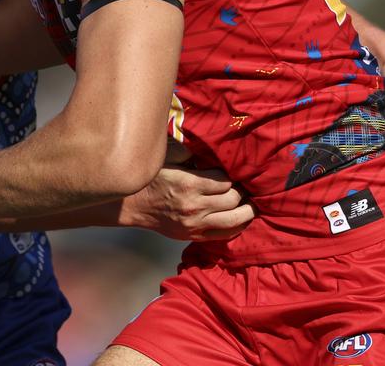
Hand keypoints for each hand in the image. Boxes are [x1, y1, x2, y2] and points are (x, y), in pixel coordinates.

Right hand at [120, 165, 254, 240]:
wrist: (135, 206)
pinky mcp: (194, 235)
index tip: (232, 174)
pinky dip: (237, 226)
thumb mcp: (168, 160)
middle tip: (243, 187)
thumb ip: (189, 154)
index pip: (225, 180)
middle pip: (233, 199)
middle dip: (241, 192)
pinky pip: (225, 234)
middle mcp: (194, 205)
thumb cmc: (152, 180)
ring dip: (247, 211)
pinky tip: (240, 218)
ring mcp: (195, 223)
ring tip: (250, 204)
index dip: (232, 176)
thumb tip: (211, 150)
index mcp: (188, 183)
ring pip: (235, 219)